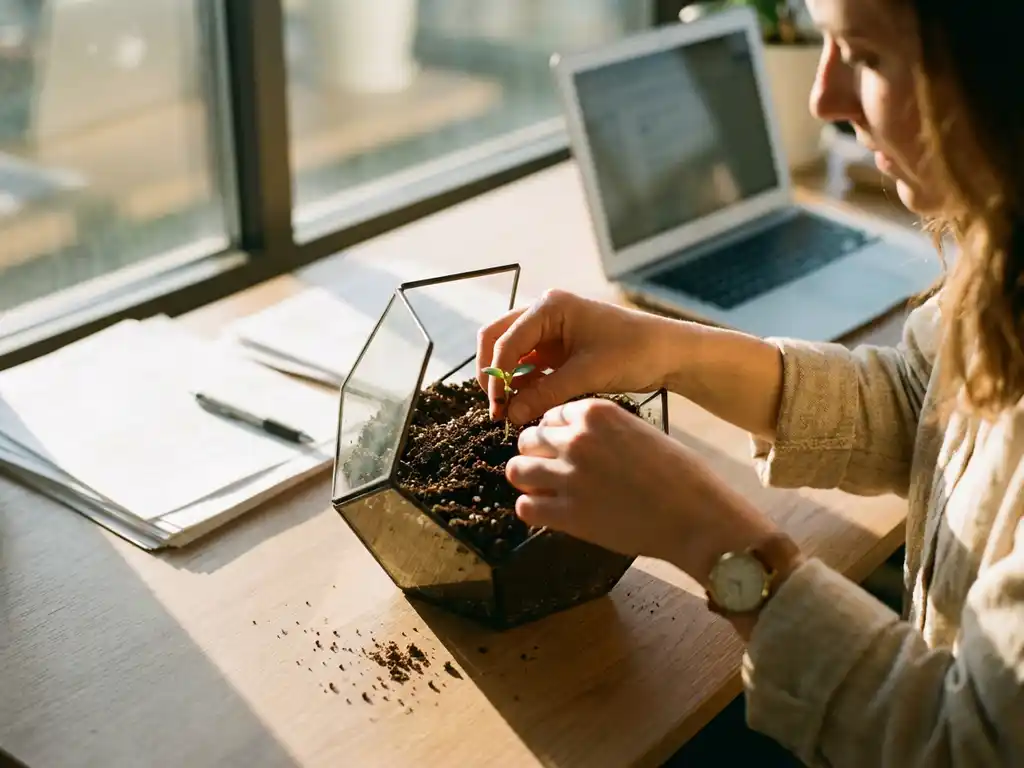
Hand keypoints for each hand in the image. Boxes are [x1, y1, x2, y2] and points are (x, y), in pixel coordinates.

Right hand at [476, 290, 689, 423]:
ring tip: (512, 412)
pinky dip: (524, 385)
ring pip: (511, 354)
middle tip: (496, 407)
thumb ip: (545, 394)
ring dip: (508, 381)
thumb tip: (510, 414)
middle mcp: (544, 313)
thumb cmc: (633, 352)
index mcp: (549, 307)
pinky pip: (529, 366)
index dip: (497, 376)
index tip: (498, 408)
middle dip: (493, 373)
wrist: (667, 353)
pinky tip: (528, 405)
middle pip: (498, 339)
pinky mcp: (558, 349)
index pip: (506, 341)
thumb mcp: (587, 375)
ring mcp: (550, 331)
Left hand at [506, 398, 780, 584]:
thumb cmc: (680, 475)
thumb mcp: (639, 433)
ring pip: (517, 470)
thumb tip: (575, 440)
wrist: (696, 516)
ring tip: (545, 491)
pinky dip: (533, 510)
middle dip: (537, 454)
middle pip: (529, 439)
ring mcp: (568, 477)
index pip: (551, 415)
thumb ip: (603, 432)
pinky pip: (525, 507)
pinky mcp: (566, 514)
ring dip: (528, 479)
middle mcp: (576, 440)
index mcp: (595, 414)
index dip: (555, 433)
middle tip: (553, 470)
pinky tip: (550, 513)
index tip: (565, 448)